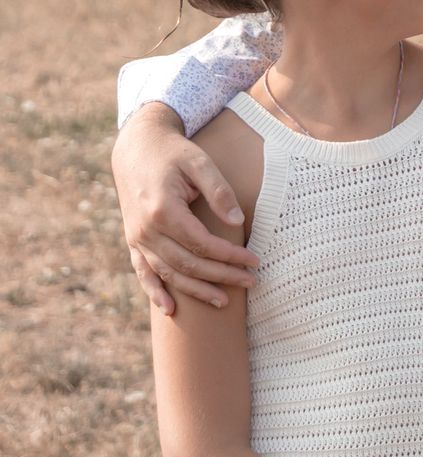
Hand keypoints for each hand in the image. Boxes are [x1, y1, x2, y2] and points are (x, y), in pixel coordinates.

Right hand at [111, 104, 257, 313]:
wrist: (136, 148)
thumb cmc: (174, 153)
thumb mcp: (200, 163)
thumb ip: (219, 191)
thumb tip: (238, 222)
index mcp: (163, 211)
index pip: (202, 244)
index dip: (229, 256)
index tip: (255, 261)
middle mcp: (145, 230)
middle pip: (187, 264)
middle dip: (220, 276)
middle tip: (251, 282)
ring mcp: (136, 238)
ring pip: (167, 273)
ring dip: (195, 290)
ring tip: (223, 303)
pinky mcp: (133, 240)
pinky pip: (143, 271)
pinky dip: (155, 291)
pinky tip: (171, 309)